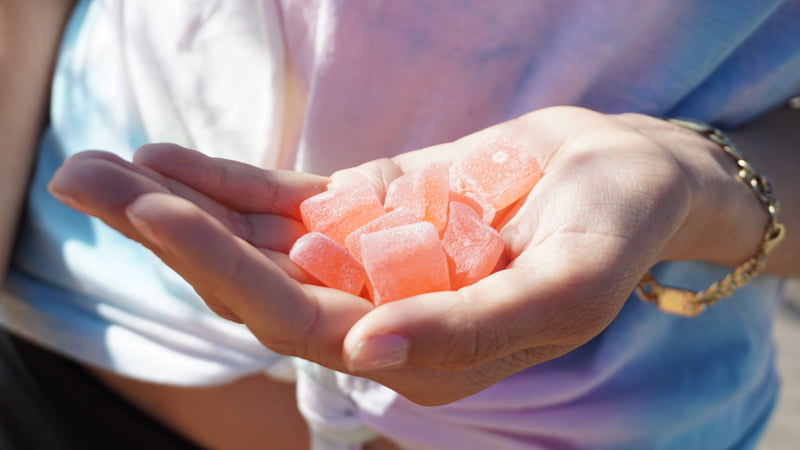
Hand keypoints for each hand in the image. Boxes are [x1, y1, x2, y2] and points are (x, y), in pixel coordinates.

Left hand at [48, 107, 763, 404]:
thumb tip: (368, 357)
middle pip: (255, 285)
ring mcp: (365, 261)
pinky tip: (165, 160)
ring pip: (256, 243)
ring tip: (95, 170)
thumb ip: (474, 330)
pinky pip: (285, 202)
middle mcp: (379, 313)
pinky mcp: (366, 214)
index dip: (227, 273)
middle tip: (82, 181)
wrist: (626, 178)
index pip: (303, 324)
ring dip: (178, 207)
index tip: (157, 212)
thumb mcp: (566, 286)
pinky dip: (226, 183)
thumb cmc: (614, 232)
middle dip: (171, 237)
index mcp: (422, 352)